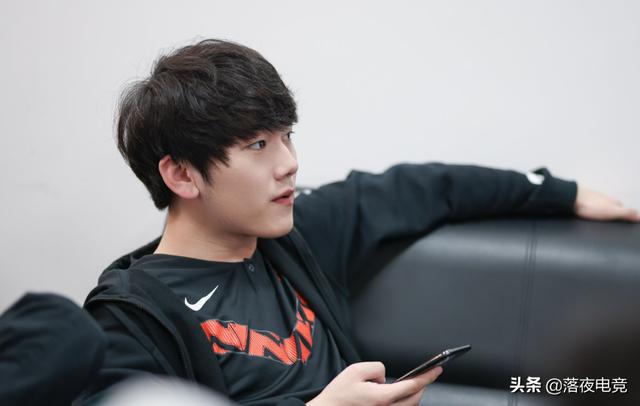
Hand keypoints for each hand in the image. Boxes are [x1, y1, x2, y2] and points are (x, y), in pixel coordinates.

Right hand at [306, 362, 442, 405]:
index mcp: (382, 397)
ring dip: (411, 395)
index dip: (427, 376)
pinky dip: (402, 402)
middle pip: (414, 399)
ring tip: (407, 384)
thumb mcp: (355, 370)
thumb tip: (385, 375)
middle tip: (424, 375)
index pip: (413, 386)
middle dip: (421, 386)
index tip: (437, 369)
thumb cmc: (338, 395)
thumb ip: (376, 367)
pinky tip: (394, 395)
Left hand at [574, 186, 639, 221]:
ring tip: (601, 219)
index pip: (622, 208)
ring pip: (600, 206)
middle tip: (614, 222)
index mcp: (612, 201)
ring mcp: (592, 198)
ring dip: (602, 211)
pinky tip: (588, 214)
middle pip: (612, 206)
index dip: (624, 215)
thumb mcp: (611, 211)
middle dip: (613, 213)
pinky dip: (591, 210)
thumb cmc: (589, 205)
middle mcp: (603, 198)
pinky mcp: (581, 200)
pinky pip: (589, 206)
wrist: (569, 197)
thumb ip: (626, 213)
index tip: (626, 221)